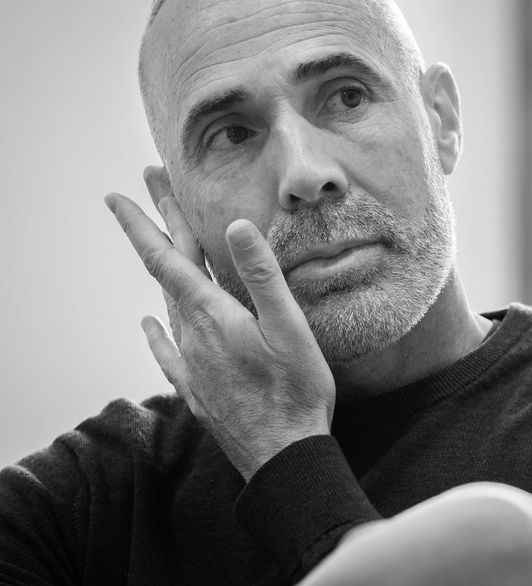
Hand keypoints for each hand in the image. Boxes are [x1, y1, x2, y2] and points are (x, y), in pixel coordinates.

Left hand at [106, 172, 335, 479]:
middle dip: (156, 229)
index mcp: (213, 315)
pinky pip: (167, 350)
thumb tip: (236, 226)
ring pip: (169, 306)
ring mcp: (191, 363)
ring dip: (164, 273)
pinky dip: (156, 331)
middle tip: (147, 193)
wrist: (282, 455)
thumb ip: (261, 275)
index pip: (167, 258)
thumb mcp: (289, 326)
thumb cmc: (295, 391)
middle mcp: (193, 335)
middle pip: (166, 273)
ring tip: (164, 249)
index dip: (143, 223)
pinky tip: (150, 325)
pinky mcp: (197, 388)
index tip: (120, 196)